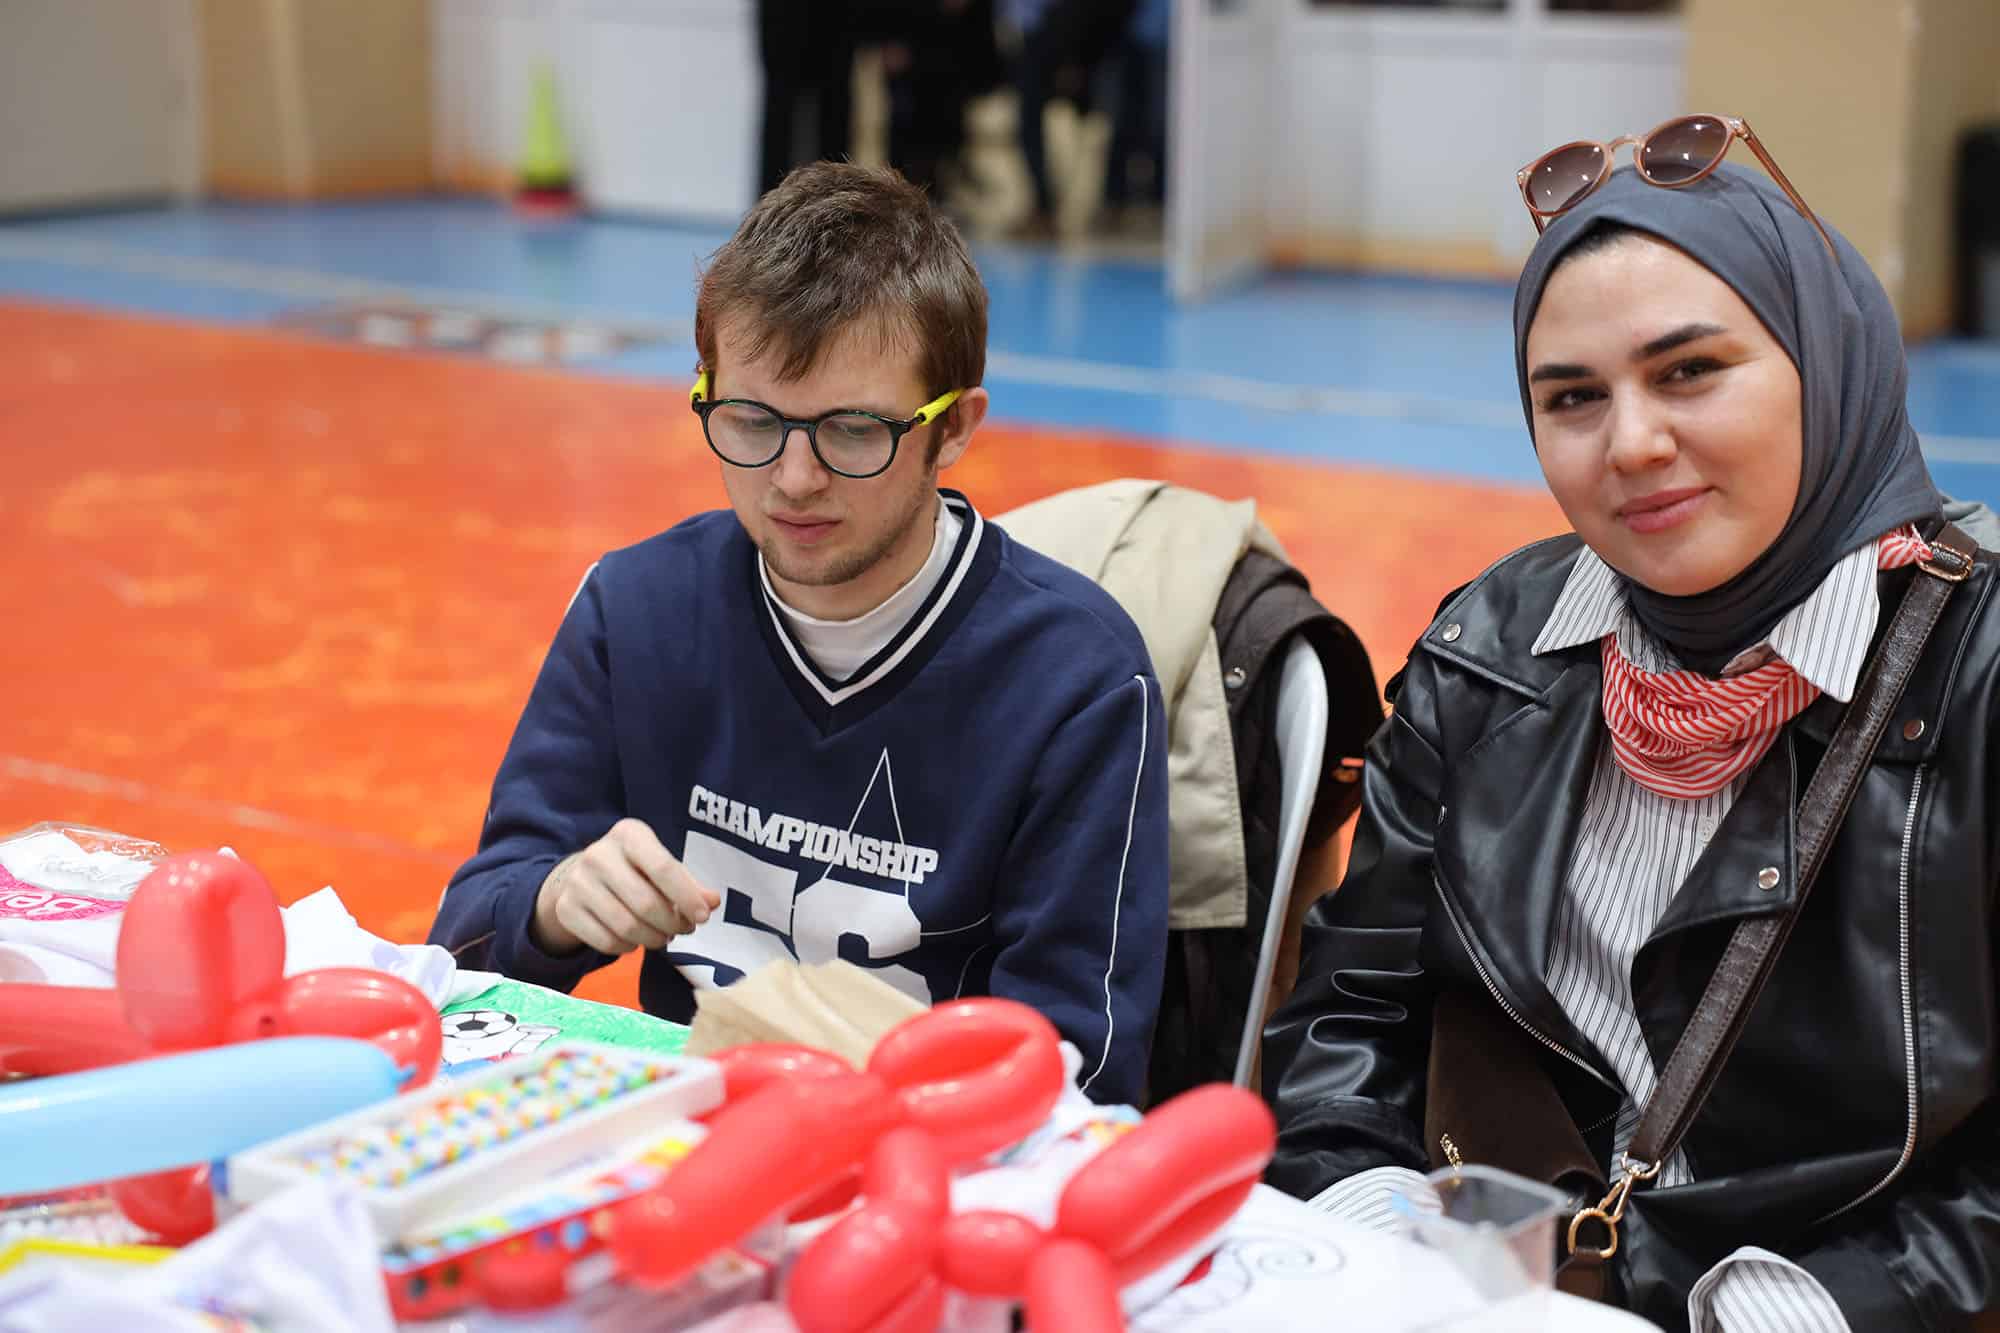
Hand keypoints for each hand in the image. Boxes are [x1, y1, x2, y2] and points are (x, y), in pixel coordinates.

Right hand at [530, 819, 720, 955]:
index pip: (664, 868)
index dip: (687, 897)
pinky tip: (635, 940)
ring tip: (663, 936)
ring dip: (653, 939)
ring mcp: (578, 882)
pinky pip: (606, 941)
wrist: (579, 875)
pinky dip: (628, 948)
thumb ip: (689, 883)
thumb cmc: (633, 869)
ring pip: (627, 926)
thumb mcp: (660, 865)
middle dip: (672, 924)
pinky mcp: (566, 909)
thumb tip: (712, 901)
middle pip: (646, 903)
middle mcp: (598, 854)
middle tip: (683, 929)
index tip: (702, 917)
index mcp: (628, 834)